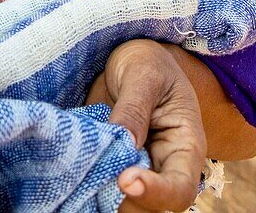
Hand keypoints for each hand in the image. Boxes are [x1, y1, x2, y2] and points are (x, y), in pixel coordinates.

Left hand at [90, 39, 206, 211]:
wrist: (131, 57)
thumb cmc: (148, 61)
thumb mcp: (144, 75)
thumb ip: (135, 109)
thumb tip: (124, 146)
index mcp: (185, 146)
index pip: (179, 187)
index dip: (156, 192)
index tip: (125, 180)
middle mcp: (163, 166)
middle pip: (151, 205)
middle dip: (124, 201)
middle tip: (96, 181)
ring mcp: (137, 168)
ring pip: (124, 202)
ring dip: (102, 196)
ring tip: (82, 175)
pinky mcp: (112, 165)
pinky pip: (101, 186)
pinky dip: (87, 185)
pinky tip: (71, 172)